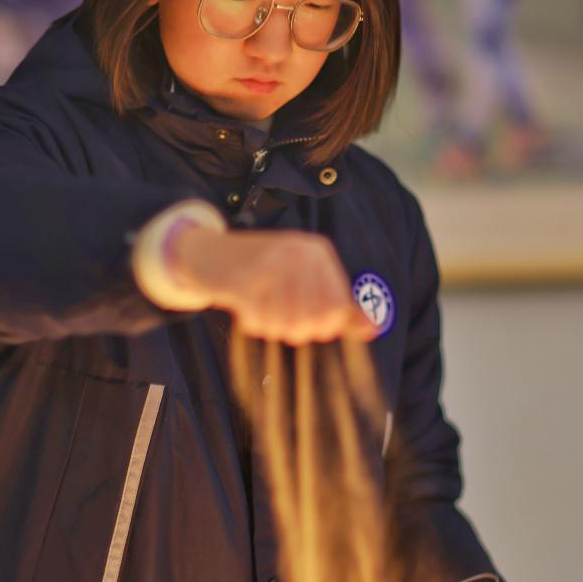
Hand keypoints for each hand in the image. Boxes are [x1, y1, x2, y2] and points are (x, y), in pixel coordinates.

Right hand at [171, 225, 375, 343]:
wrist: (209, 254)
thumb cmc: (262, 270)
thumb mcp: (304, 278)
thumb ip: (338, 304)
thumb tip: (373, 329)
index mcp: (318, 251)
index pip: (337, 308)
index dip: (324, 327)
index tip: (306, 323)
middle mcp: (298, 252)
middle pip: (313, 319)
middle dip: (296, 330)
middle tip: (279, 322)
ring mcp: (271, 261)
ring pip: (286, 323)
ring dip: (273, 328)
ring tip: (263, 314)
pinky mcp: (243, 276)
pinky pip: (259, 320)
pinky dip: (252, 324)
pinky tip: (246, 310)